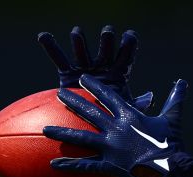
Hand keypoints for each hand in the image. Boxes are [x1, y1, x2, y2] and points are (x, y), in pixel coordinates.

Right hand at [37, 26, 153, 111]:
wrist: (91, 127)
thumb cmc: (114, 120)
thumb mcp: (126, 113)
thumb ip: (136, 105)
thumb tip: (149, 98)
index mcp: (119, 73)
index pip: (126, 57)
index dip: (128, 46)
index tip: (129, 36)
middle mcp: (102, 66)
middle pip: (105, 50)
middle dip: (106, 41)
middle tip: (107, 33)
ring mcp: (84, 67)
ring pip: (82, 51)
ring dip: (80, 41)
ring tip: (76, 33)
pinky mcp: (67, 72)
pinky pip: (58, 58)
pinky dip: (50, 46)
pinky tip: (43, 36)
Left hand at [43, 75, 187, 176]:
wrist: (172, 169)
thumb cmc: (172, 144)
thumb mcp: (172, 119)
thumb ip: (173, 100)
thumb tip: (182, 82)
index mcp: (130, 115)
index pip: (108, 96)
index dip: (94, 87)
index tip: (82, 79)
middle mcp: (116, 128)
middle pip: (90, 112)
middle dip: (73, 101)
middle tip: (59, 93)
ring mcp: (111, 147)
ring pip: (81, 137)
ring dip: (62, 132)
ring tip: (45, 129)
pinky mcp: (110, 165)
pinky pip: (86, 165)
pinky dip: (70, 164)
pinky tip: (54, 164)